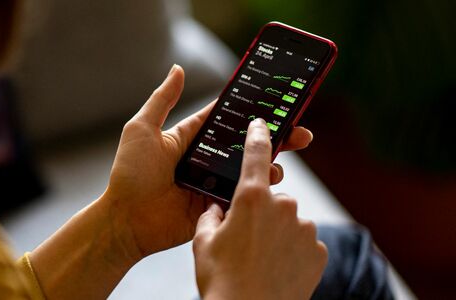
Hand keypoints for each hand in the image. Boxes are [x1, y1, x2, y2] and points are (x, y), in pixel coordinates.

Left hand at [101, 65, 313, 258]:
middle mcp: (205, 160)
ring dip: (271, 165)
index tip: (279, 102)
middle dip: (275, 138)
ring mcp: (212, 184)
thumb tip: (178, 68)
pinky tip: (271, 185)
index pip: (227, 120)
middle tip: (300, 134)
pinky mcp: (216, 207)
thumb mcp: (142, 129)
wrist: (126, 220)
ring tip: (281, 162)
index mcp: (190, 139)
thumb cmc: (129, 174)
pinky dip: (259, 191)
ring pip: (250, 171)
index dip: (251, 111)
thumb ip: (162, 99)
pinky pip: (243, 197)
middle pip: (246, 145)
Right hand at [192, 119, 327, 299]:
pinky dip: (291, 251)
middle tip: (242, 239)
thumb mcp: (202, 242)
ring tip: (257, 259)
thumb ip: (210, 216)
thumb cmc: (222, 280)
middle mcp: (283, 207)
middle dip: (260, 212)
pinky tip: (275, 268)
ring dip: (276, 233)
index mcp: (251, 198)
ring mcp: (304, 229)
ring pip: (288, 221)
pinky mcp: (318, 251)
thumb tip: (217, 209)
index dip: (258, 135)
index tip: (262, 123)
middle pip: (272, 197)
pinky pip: (302, 242)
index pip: (256, 153)